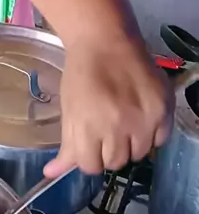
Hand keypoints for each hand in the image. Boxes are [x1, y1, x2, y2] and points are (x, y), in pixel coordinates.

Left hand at [43, 39, 173, 176]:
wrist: (105, 40)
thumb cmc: (81, 74)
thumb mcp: (69, 110)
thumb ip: (67, 146)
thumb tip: (50, 174)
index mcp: (89, 127)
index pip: (91, 166)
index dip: (88, 156)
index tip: (89, 143)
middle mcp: (119, 126)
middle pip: (116, 162)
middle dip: (108, 150)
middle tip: (106, 128)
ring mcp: (144, 118)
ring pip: (139, 153)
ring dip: (130, 143)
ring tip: (123, 120)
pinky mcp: (163, 108)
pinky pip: (160, 139)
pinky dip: (151, 133)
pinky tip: (140, 115)